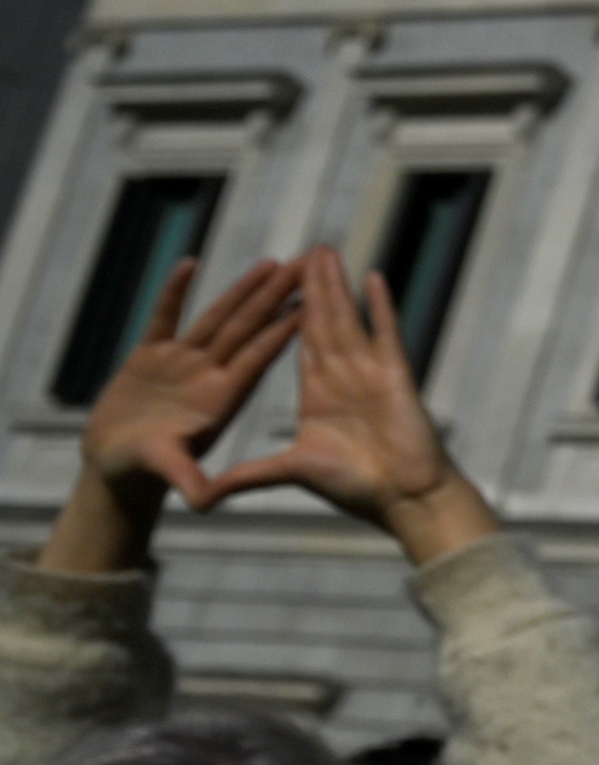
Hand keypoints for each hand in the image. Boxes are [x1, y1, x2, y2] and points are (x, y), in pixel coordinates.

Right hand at [46, 253, 307, 569]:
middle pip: (248, 328)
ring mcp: (181, 362)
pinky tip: (190, 263)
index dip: (285, 329)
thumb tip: (203, 502)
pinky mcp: (149, 356)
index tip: (315, 302)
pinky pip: (164, 317)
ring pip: (217, 317)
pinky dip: (174, 293)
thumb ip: (186, 479)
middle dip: (278, 297)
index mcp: (221, 398)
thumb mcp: (169, 472)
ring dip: (244, 290)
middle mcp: (208, 375)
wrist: (116, 466)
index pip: (260, 357)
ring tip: (273, 262)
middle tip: (311, 266)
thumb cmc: (146, 471)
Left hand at [190, 254, 495, 562]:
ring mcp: (369, 372)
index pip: (295, 345)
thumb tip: (199, 498)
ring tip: (324, 251)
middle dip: (309, 287)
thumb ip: (246, 476)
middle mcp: (341, 377)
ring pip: (347, 318)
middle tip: (302, 252)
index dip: (282, 315)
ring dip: (335, 285)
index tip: (274, 287)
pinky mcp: (394, 373)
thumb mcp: (289, 473)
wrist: (403, 497)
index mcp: (316, 396)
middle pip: (321, 322)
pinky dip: (380, 305)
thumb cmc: (355, 488)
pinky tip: (372, 277)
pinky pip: (385, 331)